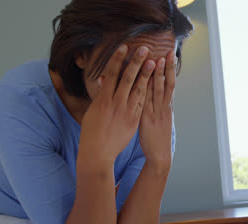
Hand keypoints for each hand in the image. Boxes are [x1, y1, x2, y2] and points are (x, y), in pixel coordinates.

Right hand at [78, 45, 155, 168]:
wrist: (97, 152)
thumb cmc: (92, 131)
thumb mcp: (93, 110)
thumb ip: (101, 95)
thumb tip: (102, 80)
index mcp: (103, 99)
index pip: (112, 74)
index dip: (118, 59)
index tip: (124, 47)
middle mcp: (115, 103)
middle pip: (127, 78)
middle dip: (136, 62)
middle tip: (144, 49)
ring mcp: (126, 111)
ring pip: (138, 89)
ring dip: (146, 74)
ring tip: (154, 62)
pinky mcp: (134, 120)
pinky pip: (142, 103)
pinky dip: (148, 92)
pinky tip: (155, 83)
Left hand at [139, 50, 176, 170]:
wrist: (160, 155)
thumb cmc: (157, 139)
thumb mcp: (160, 120)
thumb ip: (157, 107)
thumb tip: (155, 96)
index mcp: (167, 107)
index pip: (170, 84)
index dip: (170, 69)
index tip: (170, 55)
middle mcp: (163, 107)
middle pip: (166, 83)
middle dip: (167, 67)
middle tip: (168, 51)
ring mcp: (156, 113)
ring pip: (158, 90)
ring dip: (157, 74)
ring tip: (157, 59)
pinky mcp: (147, 119)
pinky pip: (144, 101)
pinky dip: (140, 89)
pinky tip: (139, 79)